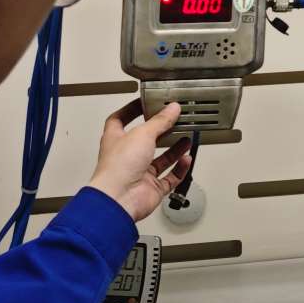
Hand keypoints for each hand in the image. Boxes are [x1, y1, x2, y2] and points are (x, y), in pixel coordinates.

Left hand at [88, 99, 193, 222]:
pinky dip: (179, 169)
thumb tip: (171, 109)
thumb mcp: (142, 134)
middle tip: (174, 120)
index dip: (131, 110)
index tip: (145, 103)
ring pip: (160, 159)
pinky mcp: (151, 188)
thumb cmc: (118, 168)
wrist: (119, 199)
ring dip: (174, 150)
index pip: (119, 120)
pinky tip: (186, 159)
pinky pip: (169, 178)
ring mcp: (139, 173)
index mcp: (116, 140)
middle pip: (146, 140)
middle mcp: (127, 157)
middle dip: (161, 130)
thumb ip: (160, 121)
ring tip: (186, 138)